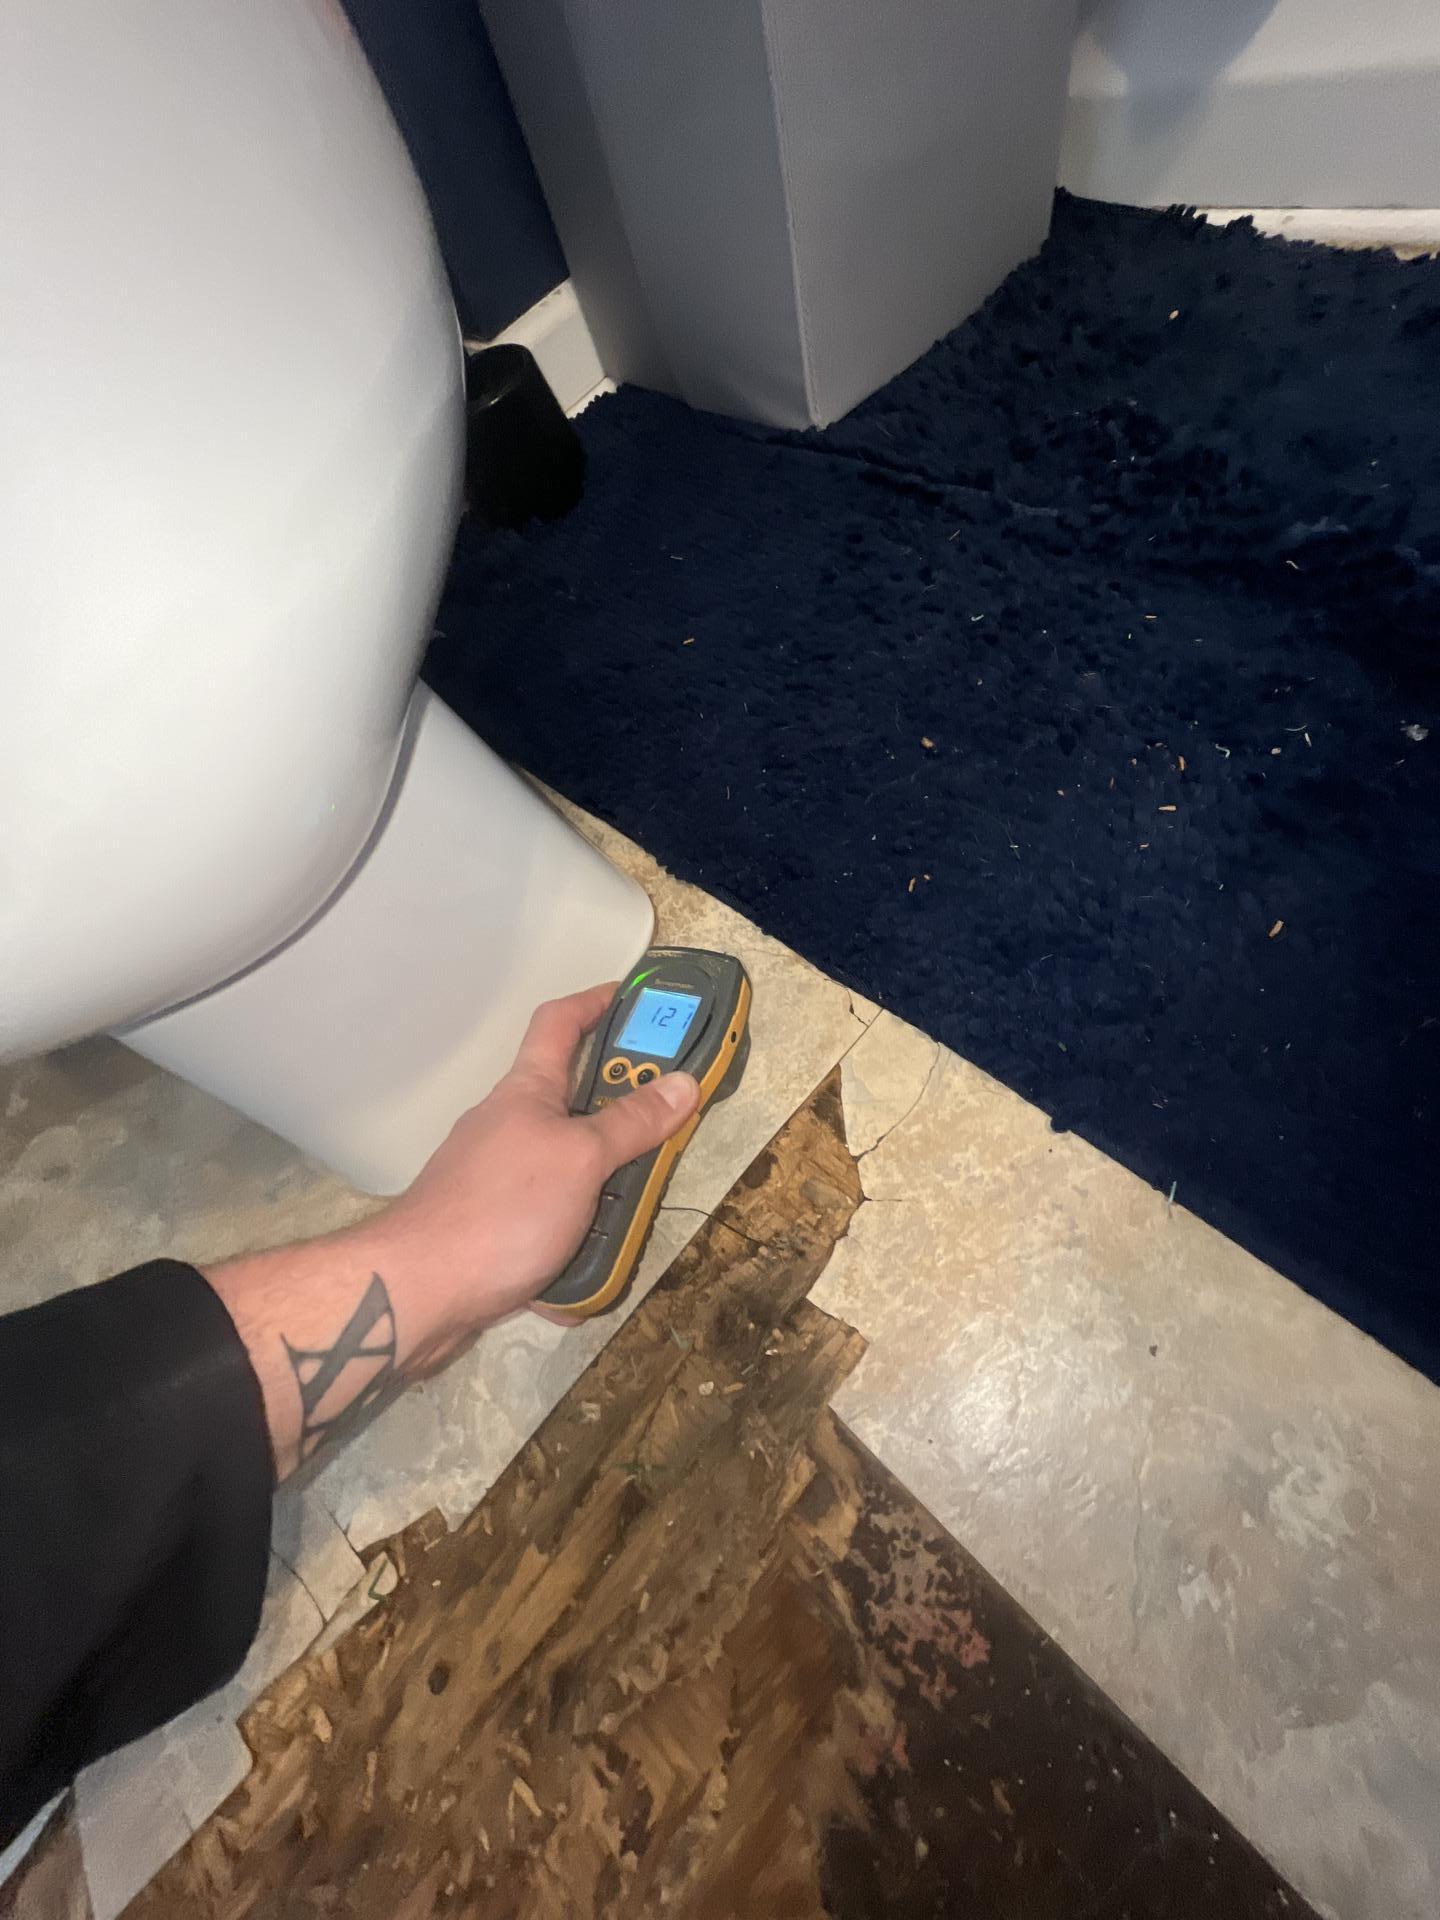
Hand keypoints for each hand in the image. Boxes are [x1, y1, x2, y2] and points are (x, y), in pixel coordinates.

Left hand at [371, 984, 698, 1355]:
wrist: (420, 1291)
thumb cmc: (502, 1207)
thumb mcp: (582, 1158)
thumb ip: (633, 1123)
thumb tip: (683, 1081)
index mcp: (526, 1091)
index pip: (560, 1022)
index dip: (600, 1002)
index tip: (641, 999)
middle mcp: (509, 1126)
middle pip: (576, 1105)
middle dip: (624, 1118)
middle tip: (670, 1130)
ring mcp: (498, 1179)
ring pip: (570, 1171)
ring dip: (606, 1192)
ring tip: (636, 1217)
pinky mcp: (495, 1229)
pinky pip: (551, 1225)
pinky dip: (577, 1242)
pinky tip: (592, 1269)